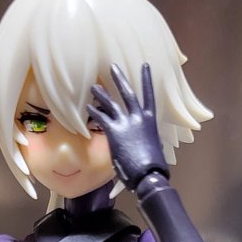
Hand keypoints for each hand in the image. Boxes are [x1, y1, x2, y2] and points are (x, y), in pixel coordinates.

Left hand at [87, 63, 168, 189]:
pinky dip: (94, 113)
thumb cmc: (153, 166)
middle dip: (119, 79)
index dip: (147, 80)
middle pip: (127, 93)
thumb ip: (147, 137)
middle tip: (112, 67)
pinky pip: (101, 118)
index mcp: (150, 120)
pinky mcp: (115, 133)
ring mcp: (126, 124)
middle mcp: (138, 118)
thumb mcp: (154, 146)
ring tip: (93, 87)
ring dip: (101, 95)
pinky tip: (87, 108)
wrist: (149, 175)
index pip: (149, 95)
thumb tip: (148, 141)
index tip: (145, 66)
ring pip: (112, 104)